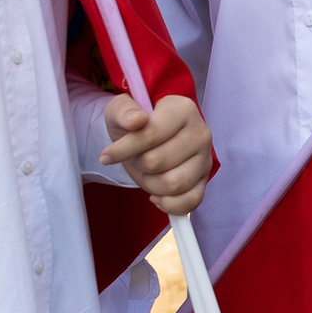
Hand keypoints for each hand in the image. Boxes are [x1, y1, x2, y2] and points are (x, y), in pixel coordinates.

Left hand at [102, 93, 211, 214]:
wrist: (151, 136)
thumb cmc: (136, 122)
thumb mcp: (121, 109)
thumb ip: (124, 111)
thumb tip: (136, 120)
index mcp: (183, 109)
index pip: (152, 134)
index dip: (125, 149)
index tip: (106, 155)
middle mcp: (200, 133)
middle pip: (158, 162)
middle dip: (138, 164)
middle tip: (136, 158)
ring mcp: (205, 158)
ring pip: (173, 184)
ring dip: (150, 184)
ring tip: (147, 173)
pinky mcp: (205, 180)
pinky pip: (191, 201)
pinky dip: (169, 204)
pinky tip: (157, 194)